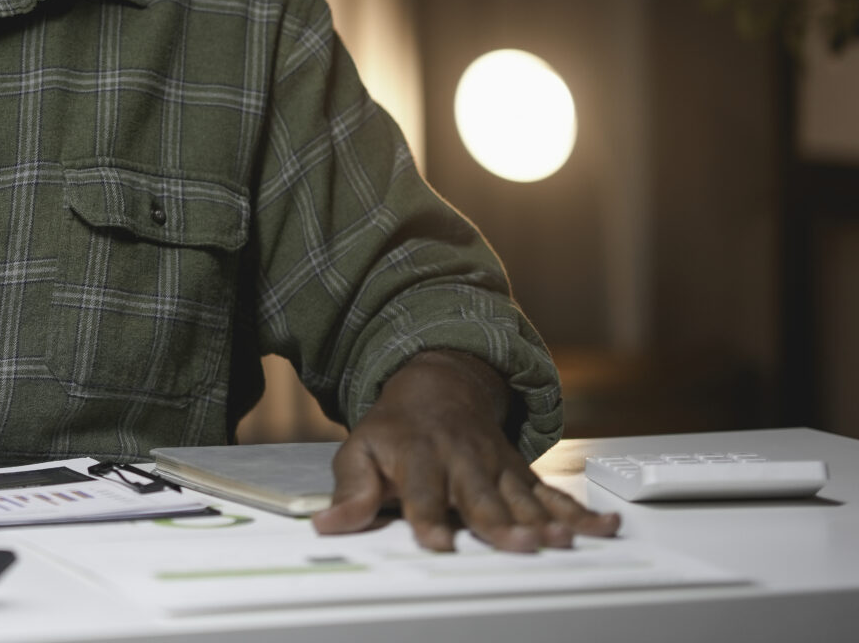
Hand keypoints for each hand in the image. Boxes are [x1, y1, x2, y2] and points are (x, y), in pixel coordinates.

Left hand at [311, 350, 620, 551]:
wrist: (437, 387)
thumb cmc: (396, 430)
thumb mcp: (360, 451)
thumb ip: (350, 490)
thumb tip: (328, 524)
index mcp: (421, 456)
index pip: (424, 492)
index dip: (429, 517)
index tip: (436, 541)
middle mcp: (464, 461)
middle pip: (483, 498)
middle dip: (500, 523)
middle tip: (518, 545)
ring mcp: (497, 467)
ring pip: (524, 498)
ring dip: (544, 521)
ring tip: (560, 541)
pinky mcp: (521, 473)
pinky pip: (555, 493)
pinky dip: (582, 511)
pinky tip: (605, 526)